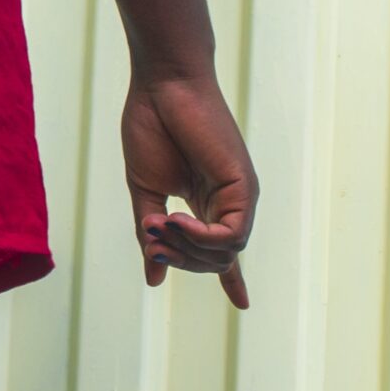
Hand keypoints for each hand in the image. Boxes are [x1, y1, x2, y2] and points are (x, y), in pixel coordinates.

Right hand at [121, 70, 257, 307]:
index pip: (222, 249)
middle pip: (216, 260)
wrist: (160, 86)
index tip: (243, 303)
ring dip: (186, 248)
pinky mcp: (243, 185)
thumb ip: (153, 237)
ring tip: (160, 224)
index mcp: (208, 204)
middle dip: (180, 261)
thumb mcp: (146, 194)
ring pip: (225, 252)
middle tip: (151, 242)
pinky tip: (177, 220)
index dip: (232, 279)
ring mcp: (239, 195)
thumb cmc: (151, 128)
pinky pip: (231, 234)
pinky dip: (203, 236)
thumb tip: (154, 279)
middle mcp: (229, 203)